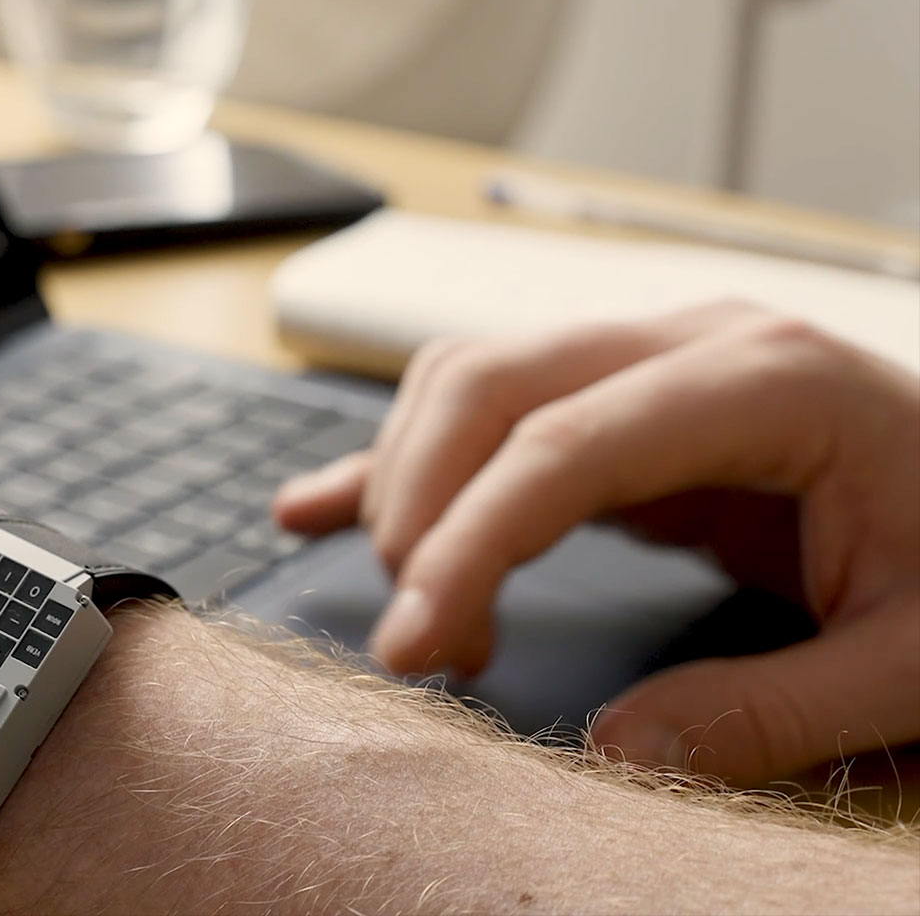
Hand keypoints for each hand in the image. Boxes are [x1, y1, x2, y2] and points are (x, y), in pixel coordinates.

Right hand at [272, 302, 919, 783]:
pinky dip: (397, 458)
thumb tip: (616, 752)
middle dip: (417, 512)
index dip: (471, 541)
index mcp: (767, 382)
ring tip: (436, 620)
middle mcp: (690, 343)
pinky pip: (483, 407)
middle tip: (415, 646)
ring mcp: (649, 359)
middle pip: (488, 385)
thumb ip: (779, 710)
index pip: (564, 444)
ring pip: (467, 382)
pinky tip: (318, 507)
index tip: (419, 643)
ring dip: (412, 490)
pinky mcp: (623, 399)